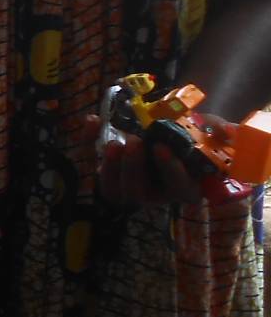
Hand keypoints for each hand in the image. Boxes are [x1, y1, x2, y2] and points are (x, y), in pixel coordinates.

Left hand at [94, 116, 216, 206]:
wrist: (167, 129)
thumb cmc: (191, 135)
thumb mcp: (209, 131)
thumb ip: (219, 131)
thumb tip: (228, 130)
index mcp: (185, 187)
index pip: (178, 187)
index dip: (169, 169)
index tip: (161, 148)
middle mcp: (156, 194)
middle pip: (140, 192)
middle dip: (134, 168)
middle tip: (134, 141)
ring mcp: (128, 188)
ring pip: (114, 189)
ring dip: (111, 166)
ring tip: (114, 142)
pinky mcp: (107, 176)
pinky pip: (91, 167)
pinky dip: (88, 145)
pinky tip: (92, 121)